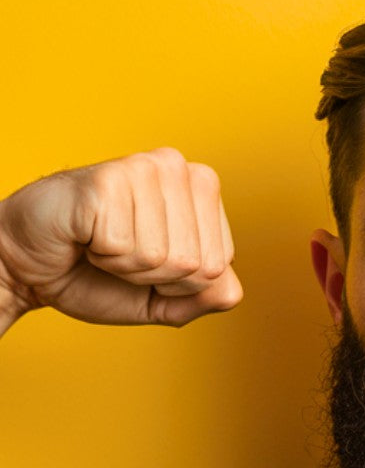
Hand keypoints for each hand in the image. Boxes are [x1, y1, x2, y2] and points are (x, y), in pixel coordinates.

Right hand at [0, 148, 241, 333]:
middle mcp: (177, 168)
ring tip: (103, 245)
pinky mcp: (107, 181)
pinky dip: (105, 258)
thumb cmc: (97, 275)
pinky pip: (127, 249)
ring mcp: (143, 169)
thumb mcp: (167, 300)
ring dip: (128, 267)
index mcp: (202, 189)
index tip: (149, 265)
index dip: (182, 284)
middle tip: (122, 256)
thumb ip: (209, 298)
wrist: (30, 268)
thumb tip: (231, 290)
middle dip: (158, 279)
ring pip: (165, 258)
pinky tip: (87, 238)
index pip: (222, 266)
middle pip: (199, 264)